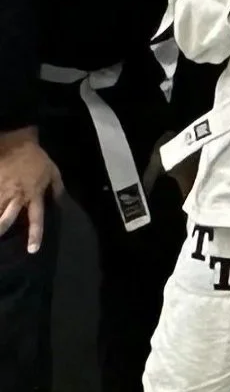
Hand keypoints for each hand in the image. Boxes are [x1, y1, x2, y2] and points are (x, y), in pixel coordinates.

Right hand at [0, 128, 62, 253]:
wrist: (17, 141)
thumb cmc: (36, 157)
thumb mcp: (53, 172)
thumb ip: (56, 189)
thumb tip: (61, 202)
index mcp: (33, 195)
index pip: (36, 219)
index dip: (35, 235)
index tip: (32, 250)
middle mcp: (16, 197)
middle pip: (6, 219)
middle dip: (0, 231)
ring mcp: (0, 190)